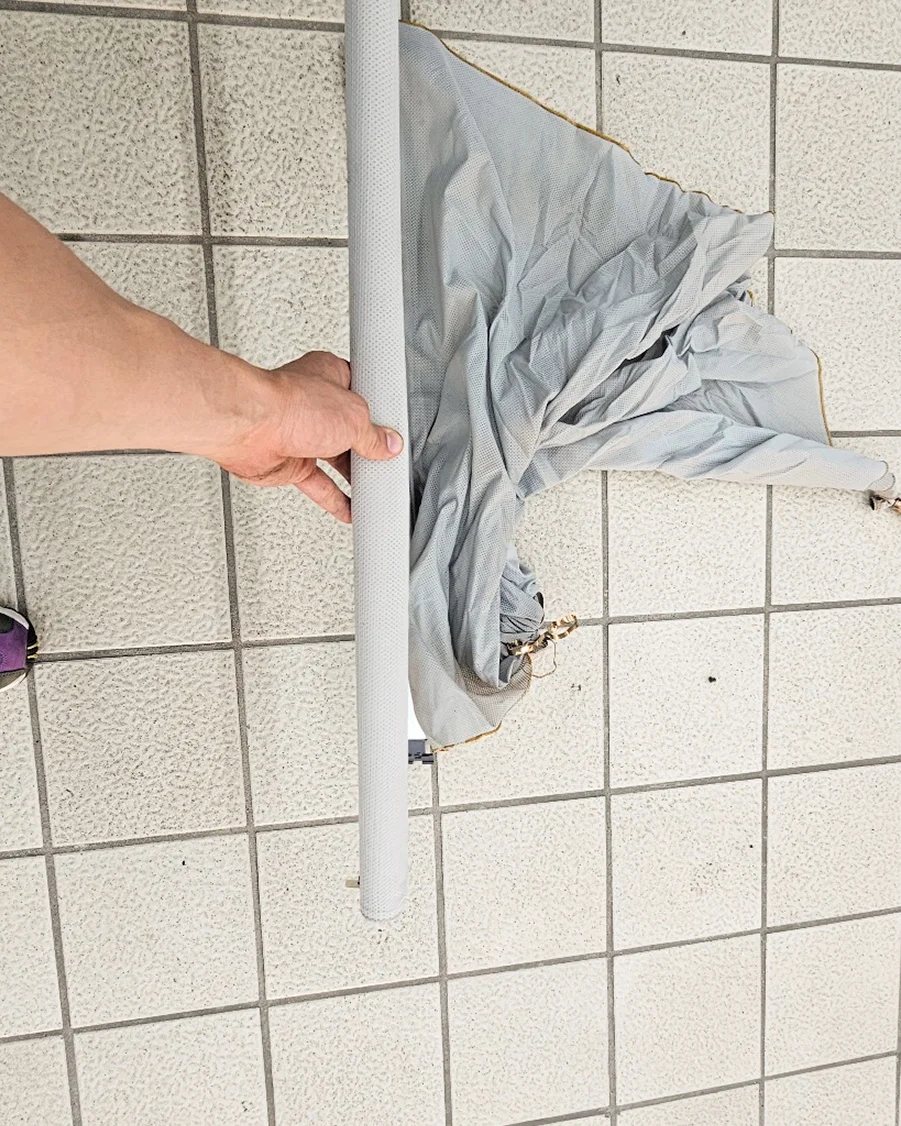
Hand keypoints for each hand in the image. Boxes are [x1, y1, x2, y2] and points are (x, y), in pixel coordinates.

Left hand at [215, 350, 403, 523]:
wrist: (248, 426)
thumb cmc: (289, 404)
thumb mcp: (353, 417)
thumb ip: (373, 435)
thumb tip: (387, 444)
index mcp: (330, 377)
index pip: (362, 397)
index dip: (378, 415)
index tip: (393, 434)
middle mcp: (314, 405)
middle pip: (349, 431)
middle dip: (366, 449)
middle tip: (385, 463)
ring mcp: (300, 434)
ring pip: (334, 459)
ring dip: (352, 475)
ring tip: (372, 487)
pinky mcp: (289, 462)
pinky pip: (317, 484)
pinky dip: (334, 499)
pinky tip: (348, 508)